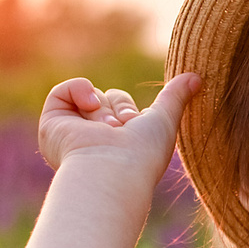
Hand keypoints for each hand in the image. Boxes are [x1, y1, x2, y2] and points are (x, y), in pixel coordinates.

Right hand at [37, 73, 199, 174]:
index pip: (125, 108)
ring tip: (105, 131)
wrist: (112, 171)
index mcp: (118, 144)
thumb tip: (197, 77)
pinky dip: (79, 91)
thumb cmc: (143, 155)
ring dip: (102, 110)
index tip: (135, 127)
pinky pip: (63, 91)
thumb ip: (177, 96)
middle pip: (108, 99)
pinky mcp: (52, 126)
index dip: (131, 111)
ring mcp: (72, 134)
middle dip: (118, 110)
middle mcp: (94, 140)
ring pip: (91, 96)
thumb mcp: (165, 119)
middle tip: (120, 132)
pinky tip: (89, 107)